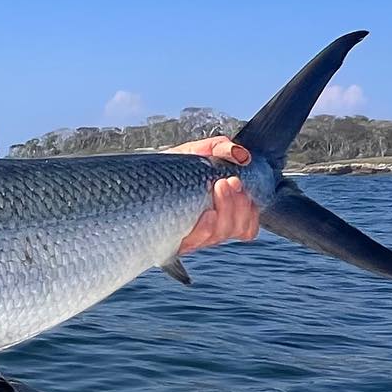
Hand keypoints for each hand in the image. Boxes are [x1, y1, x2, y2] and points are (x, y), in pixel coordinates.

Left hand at [165, 137, 260, 253]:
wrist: (140, 175)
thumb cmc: (173, 167)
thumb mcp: (200, 152)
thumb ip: (222, 148)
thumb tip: (243, 156)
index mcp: (220, 214)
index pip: (246, 227)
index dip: (251, 213)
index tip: (242, 188)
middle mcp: (208, 229)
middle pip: (236, 229)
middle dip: (239, 205)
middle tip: (229, 182)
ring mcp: (190, 235)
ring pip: (220, 235)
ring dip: (226, 211)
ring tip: (219, 186)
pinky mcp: (172, 240)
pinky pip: (197, 242)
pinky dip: (207, 228)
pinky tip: (208, 214)